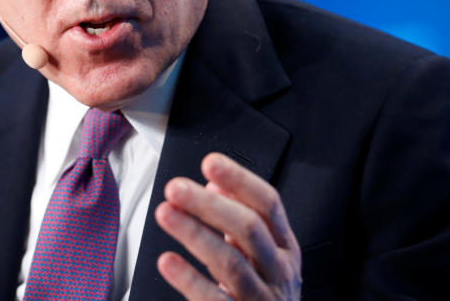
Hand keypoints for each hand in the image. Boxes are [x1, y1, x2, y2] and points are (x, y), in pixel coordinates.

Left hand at [154, 152, 300, 299]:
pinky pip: (213, 299)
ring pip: (231, 263)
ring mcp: (261, 298)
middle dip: (210, 204)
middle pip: (248, 229)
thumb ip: (241, 217)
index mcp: (285, 247)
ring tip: (165, 213)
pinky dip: (189, 279)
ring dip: (194, 233)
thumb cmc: (263, 291)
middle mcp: (278, 271)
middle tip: (176, 188)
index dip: (240, 180)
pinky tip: (167, 261)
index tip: (211, 162)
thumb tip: (216, 183)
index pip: (268, 204)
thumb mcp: (262, 254)